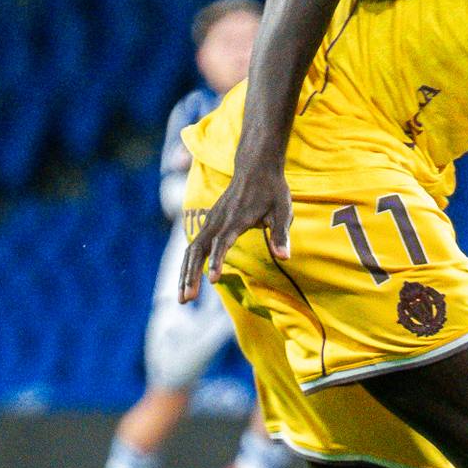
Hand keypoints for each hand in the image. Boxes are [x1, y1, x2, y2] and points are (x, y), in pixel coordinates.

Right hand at [179, 158, 292, 301]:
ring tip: (183, 299)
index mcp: (236, 219)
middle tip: (185, 300)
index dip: (216, 261)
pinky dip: (188, 265)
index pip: (222, 243)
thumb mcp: (283, 210)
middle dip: (190, 276)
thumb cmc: (272, 190)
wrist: (255, 167)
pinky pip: (194, 246)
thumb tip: (285, 257)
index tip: (212, 280)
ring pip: (191, 250)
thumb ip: (281, 234)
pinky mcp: (209, 222)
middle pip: (197, 250)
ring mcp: (210, 221)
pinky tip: (186, 282)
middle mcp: (218, 220)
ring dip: (184, 274)